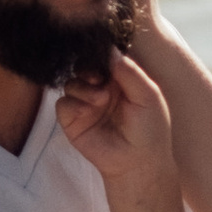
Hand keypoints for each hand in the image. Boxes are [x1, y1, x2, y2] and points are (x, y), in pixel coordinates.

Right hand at [55, 48, 174, 187]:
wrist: (138, 162)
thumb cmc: (149, 128)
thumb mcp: (148, 94)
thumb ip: (130, 71)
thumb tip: (109, 49)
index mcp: (120, 78)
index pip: (103, 57)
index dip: (99, 53)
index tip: (101, 53)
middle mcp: (100, 88)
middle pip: (82, 65)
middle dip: (87, 68)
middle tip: (98, 77)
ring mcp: (85, 103)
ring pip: (71, 82)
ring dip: (83, 88)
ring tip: (101, 99)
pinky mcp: (72, 120)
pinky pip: (62, 104)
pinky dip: (73, 105)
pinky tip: (87, 111)